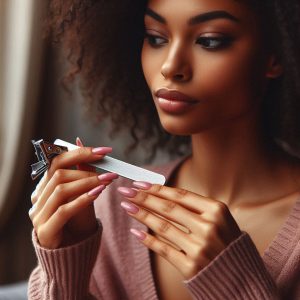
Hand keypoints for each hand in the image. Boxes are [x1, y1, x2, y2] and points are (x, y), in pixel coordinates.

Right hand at [29, 138, 117, 248]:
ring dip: (87, 183)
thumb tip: (81, 142)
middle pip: (59, 174)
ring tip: (106, 181)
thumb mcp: (81, 192)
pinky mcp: (45, 230)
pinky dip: (82, 200)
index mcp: (44, 185)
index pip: (57, 161)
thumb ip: (81, 171)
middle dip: (87, 170)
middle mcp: (38, 197)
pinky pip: (63, 210)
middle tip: (110, 171)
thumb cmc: (77, 218)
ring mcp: (38, 214)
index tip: (103, 151)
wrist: (70, 249)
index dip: (80, 153)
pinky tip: (98, 193)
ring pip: (61, 190)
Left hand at [117, 182, 240, 279]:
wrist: (244, 279)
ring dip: (141, 215)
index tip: (139, 183)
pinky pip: (164, 250)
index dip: (157, 188)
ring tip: (126, 206)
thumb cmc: (228, 244)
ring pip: (163, 227)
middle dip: (143, 197)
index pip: (179, 195)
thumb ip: (196, 208)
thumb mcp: (220, 219)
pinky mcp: (192, 267)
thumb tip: (162, 196)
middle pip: (168, 208)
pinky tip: (136, 231)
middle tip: (126, 191)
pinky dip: (148, 240)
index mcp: (217, 210)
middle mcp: (209, 227)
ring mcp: (200, 247)